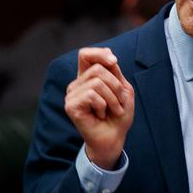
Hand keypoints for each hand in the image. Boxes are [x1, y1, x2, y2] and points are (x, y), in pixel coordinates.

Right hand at [64, 47, 134, 168]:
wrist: (114, 138)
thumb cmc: (118, 115)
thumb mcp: (122, 89)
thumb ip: (114, 72)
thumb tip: (109, 56)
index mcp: (87, 77)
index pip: (85, 55)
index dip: (99, 53)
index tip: (114, 62)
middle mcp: (77, 84)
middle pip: (97, 68)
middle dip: (115, 85)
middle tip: (119, 103)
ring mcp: (72, 95)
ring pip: (96, 82)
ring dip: (112, 98)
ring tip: (113, 110)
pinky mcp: (70, 106)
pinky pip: (91, 95)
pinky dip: (103, 106)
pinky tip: (101, 115)